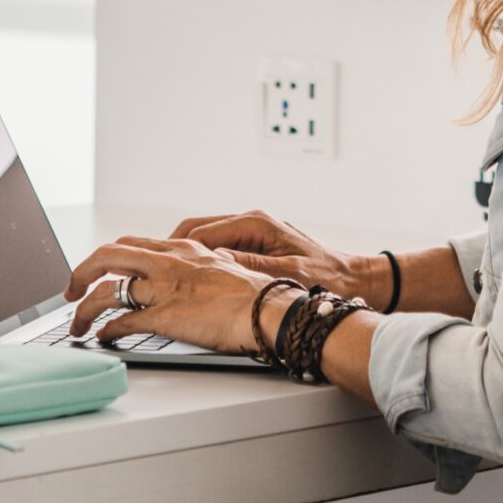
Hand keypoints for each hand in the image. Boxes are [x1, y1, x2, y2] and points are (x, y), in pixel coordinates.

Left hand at [63, 237, 277, 353]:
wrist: (270, 310)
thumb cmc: (256, 296)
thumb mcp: (224, 270)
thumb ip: (201, 270)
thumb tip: (191, 280)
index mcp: (183, 250)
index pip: (131, 245)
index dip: (106, 258)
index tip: (97, 272)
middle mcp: (168, 262)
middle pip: (108, 256)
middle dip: (81, 273)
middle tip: (70, 291)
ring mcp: (164, 288)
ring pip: (106, 291)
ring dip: (84, 310)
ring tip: (78, 326)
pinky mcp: (164, 316)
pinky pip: (121, 322)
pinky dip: (105, 332)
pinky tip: (103, 339)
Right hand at [166, 209, 382, 304]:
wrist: (354, 280)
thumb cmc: (325, 279)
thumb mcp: (285, 275)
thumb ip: (249, 266)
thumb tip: (213, 260)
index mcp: (255, 224)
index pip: (200, 231)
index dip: (173, 249)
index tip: (154, 267)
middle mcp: (250, 222)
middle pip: (196, 230)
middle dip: (170, 249)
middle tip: (148, 271)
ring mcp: (252, 233)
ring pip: (204, 239)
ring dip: (183, 255)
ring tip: (162, 278)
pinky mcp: (255, 246)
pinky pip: (218, 249)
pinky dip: (200, 261)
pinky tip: (189, 281)